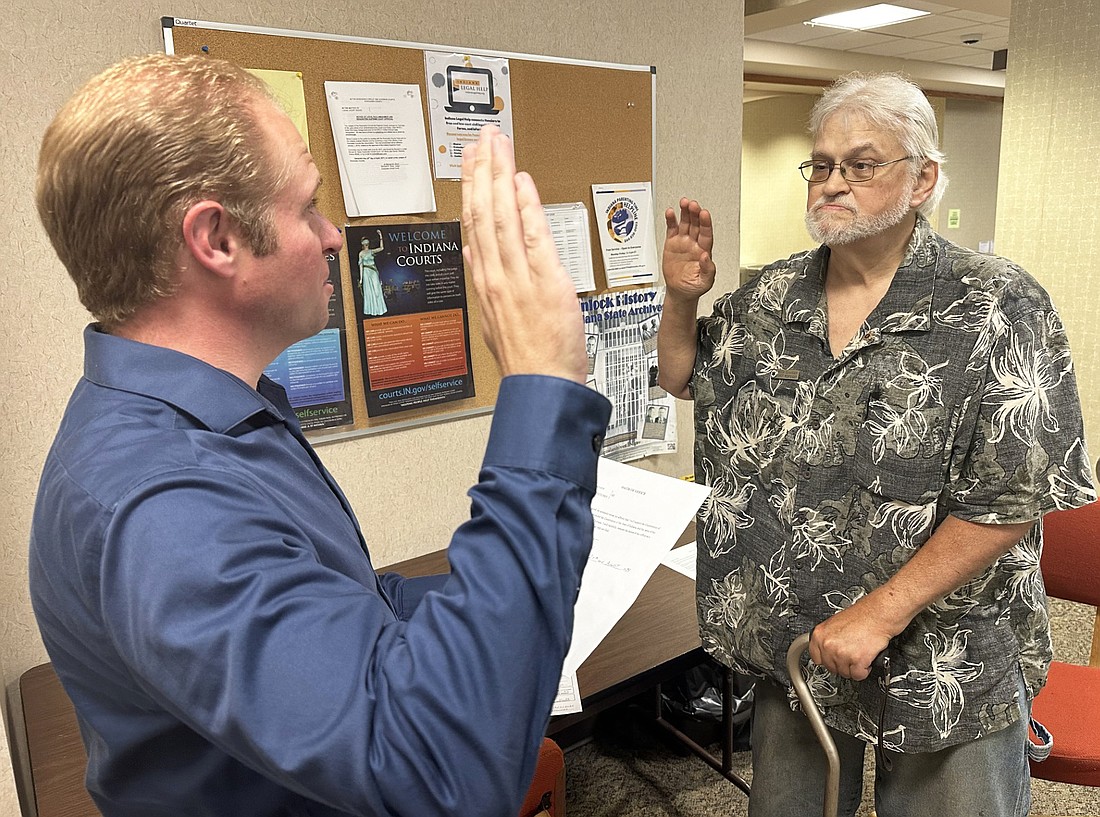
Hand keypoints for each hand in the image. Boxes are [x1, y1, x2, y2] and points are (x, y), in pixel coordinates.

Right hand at [461, 125, 585, 383]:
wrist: (542, 388)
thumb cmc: (527, 360)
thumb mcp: (494, 321)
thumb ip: (485, 283)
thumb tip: (473, 255)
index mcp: (486, 284)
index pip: (474, 227)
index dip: (471, 191)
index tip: (471, 164)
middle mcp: (497, 276)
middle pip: (483, 214)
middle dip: (482, 172)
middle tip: (482, 139)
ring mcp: (518, 278)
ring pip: (501, 218)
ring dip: (499, 178)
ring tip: (496, 146)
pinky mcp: (545, 283)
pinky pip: (533, 238)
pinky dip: (525, 207)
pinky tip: (520, 182)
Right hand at [662, 198, 715, 299]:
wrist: (680, 292)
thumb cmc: (694, 287)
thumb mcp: (705, 281)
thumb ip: (708, 269)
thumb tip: (706, 256)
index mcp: (704, 250)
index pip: (706, 233)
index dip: (705, 223)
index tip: (704, 214)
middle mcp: (695, 244)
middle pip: (696, 224)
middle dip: (695, 213)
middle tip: (692, 204)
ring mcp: (683, 242)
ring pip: (685, 223)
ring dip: (685, 212)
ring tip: (684, 202)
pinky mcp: (672, 243)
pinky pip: (672, 229)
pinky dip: (671, 220)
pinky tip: (670, 212)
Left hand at [807, 601, 895, 680]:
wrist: (878, 614)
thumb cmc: (861, 616)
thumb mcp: (835, 624)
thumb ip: (828, 638)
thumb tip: (825, 650)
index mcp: (819, 634)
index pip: (816, 658)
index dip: (828, 660)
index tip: (834, 659)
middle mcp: (828, 644)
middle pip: (831, 668)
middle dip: (842, 664)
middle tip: (851, 654)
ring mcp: (841, 653)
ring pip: (845, 673)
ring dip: (854, 667)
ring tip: (859, 653)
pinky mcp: (857, 660)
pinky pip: (858, 675)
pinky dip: (864, 670)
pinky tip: (866, 659)